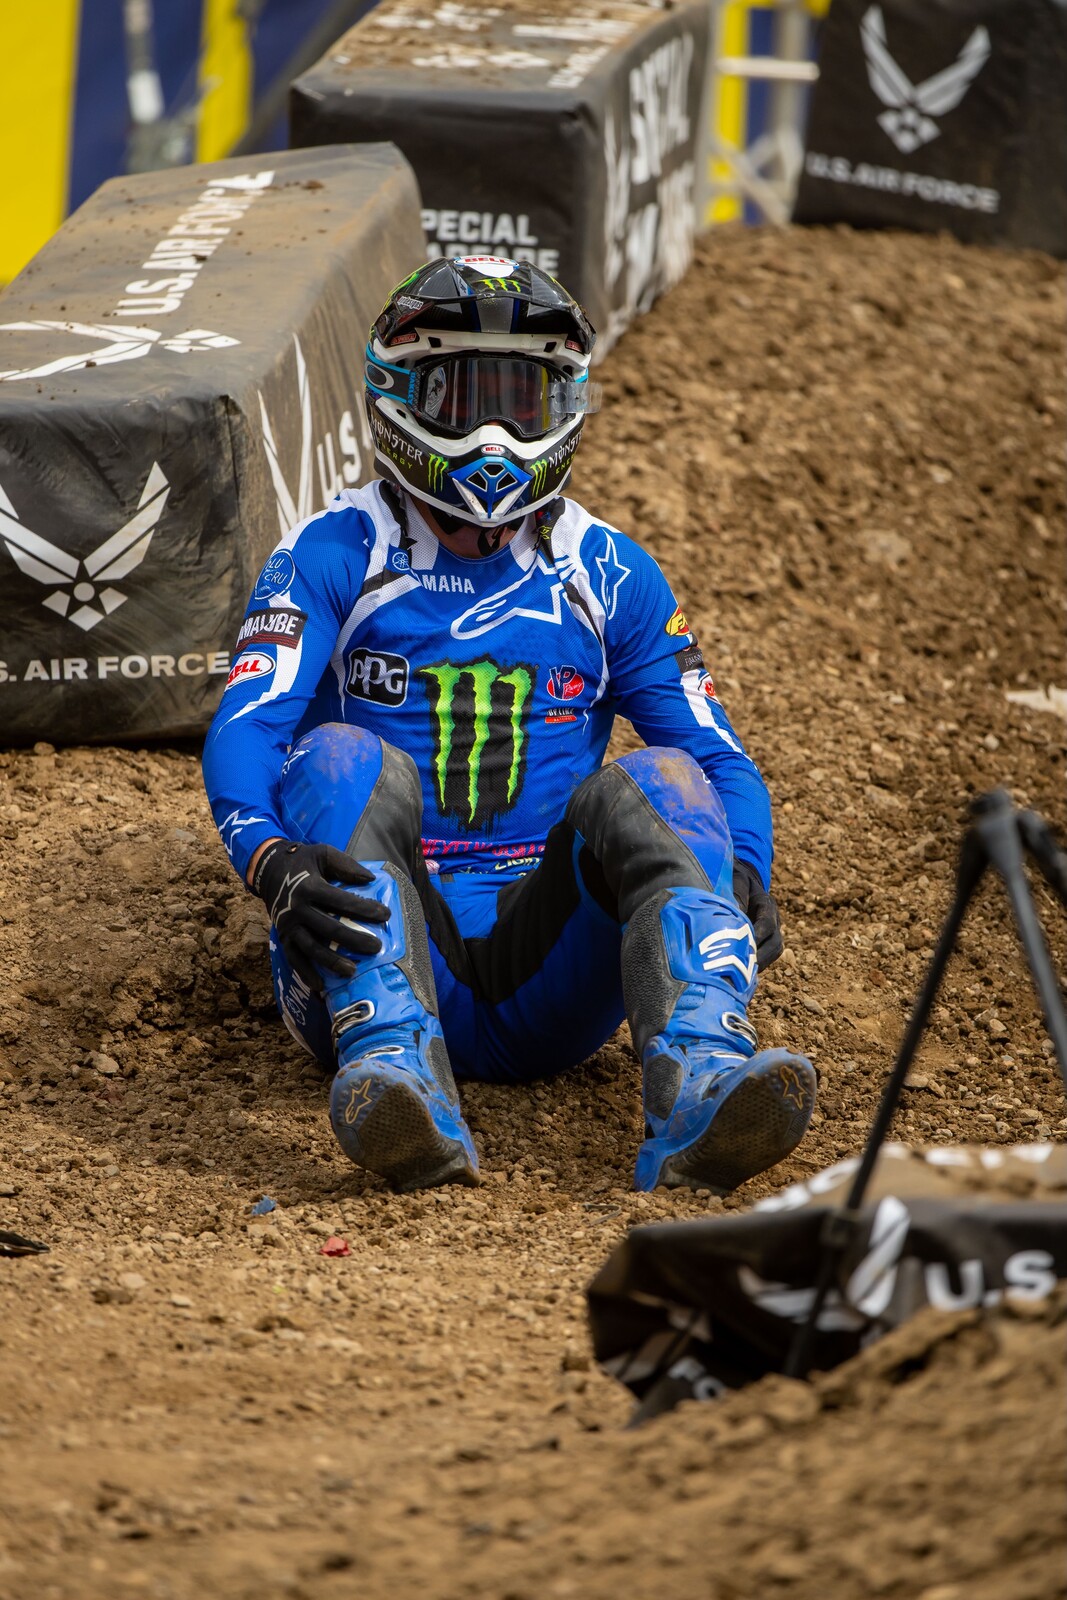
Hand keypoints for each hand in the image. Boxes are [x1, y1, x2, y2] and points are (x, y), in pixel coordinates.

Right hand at [252, 839, 388, 991]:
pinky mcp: (283, 938)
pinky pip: (294, 959)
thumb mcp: (323, 853)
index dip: (364, 908)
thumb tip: (371, 879)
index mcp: (309, 886)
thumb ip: (346, 864)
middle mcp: (297, 908)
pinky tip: (321, 986)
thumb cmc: (302, 862)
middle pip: (328, 928)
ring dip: (332, 962)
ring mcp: (288, 925)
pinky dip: (306, 974)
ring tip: (352, 972)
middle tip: (376, 948)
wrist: (268, 870)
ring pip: (311, 948)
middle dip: (354, 940)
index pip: (340, 900)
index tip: (386, 915)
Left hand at [732, 859, 783, 969]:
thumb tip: (733, 914)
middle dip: (761, 956)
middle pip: (775, 942)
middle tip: (744, 968)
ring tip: (744, 976)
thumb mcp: (735, 881)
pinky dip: (756, 967)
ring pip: (773, 952)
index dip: (758, 935)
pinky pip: (766, 957)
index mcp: (766, 903)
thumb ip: (736, 895)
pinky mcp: (764, 941)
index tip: (746, 946)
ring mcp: (771, 931)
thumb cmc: (735, 880)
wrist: (740, 881)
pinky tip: (742, 976)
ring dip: (760, 964)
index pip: (767, 922)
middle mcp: (773, 919)